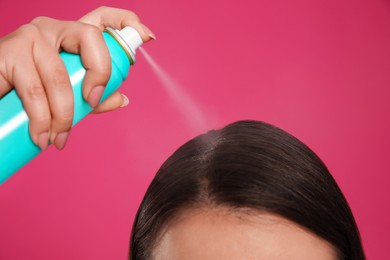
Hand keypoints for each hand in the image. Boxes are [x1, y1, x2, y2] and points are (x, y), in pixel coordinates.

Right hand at [0, 6, 154, 149]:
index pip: (101, 18)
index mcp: (71, 37)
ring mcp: (30, 37)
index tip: (148, 36)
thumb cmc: (29, 93)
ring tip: (58, 138)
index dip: (126, 21)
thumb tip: (122, 99)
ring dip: (64, 115)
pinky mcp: (8, 52)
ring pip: (61, 76)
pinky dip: (42, 120)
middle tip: (90, 103)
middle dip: (100, 76)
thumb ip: (94, 96)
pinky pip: (35, 90)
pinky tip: (42, 136)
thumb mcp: (69, 95)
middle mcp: (53, 30)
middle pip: (91, 37)